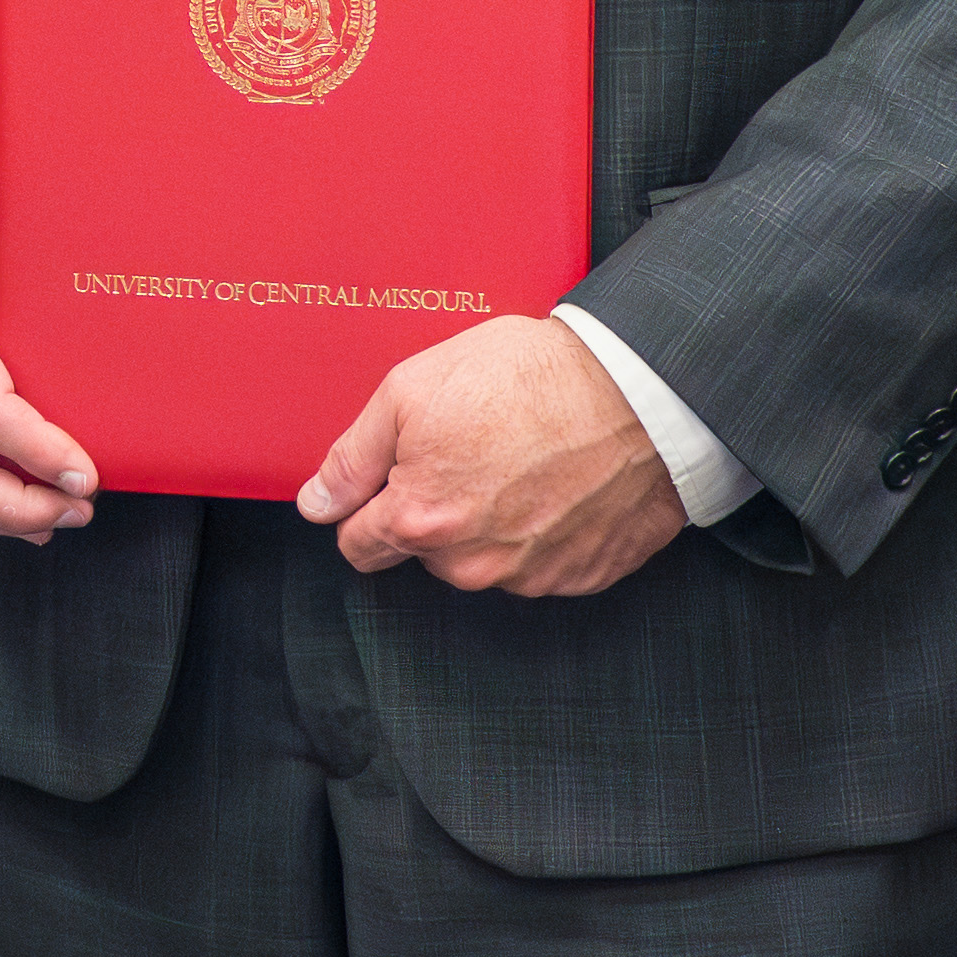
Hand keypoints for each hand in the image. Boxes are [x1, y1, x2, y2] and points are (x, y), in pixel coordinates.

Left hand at [295, 310, 682, 593]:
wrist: (639, 394)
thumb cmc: (531, 380)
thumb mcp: (412, 390)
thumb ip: (354, 456)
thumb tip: (318, 502)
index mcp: (420, 521)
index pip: (359, 544)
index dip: (364, 506)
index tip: (385, 482)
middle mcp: (472, 564)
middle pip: (423, 552)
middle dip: (431, 510)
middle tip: (466, 449)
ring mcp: (530, 576)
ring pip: (480, 560)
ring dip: (487, 523)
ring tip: (517, 458)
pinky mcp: (580, 575)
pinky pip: (538, 562)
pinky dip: (540, 531)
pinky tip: (554, 481)